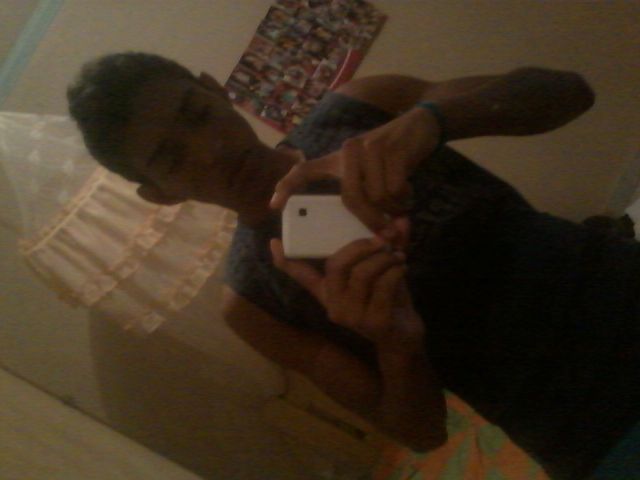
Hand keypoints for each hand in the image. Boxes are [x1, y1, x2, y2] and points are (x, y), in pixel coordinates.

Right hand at [270, 237, 424, 353]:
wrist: (404, 338)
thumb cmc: (389, 301)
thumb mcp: (383, 271)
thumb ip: (388, 247)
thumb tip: (402, 220)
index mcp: (329, 292)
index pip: (301, 276)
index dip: (285, 260)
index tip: (273, 242)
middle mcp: (333, 305)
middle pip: (336, 264)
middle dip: (361, 246)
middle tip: (382, 239)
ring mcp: (351, 316)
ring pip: (362, 273)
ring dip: (384, 258)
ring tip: (398, 255)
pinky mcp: (373, 322)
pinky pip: (383, 286)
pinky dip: (396, 271)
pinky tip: (403, 268)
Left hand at [271, 107, 440, 237]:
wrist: (420, 124)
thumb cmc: (390, 153)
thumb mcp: (366, 166)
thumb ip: (357, 187)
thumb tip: (360, 224)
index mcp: (337, 158)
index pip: (304, 170)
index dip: (286, 187)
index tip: (274, 207)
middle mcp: (348, 150)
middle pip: (351, 198)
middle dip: (370, 221)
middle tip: (387, 234)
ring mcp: (369, 148)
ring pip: (376, 197)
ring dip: (392, 208)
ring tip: (401, 204)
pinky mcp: (391, 149)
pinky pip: (394, 189)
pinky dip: (403, 197)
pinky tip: (408, 191)